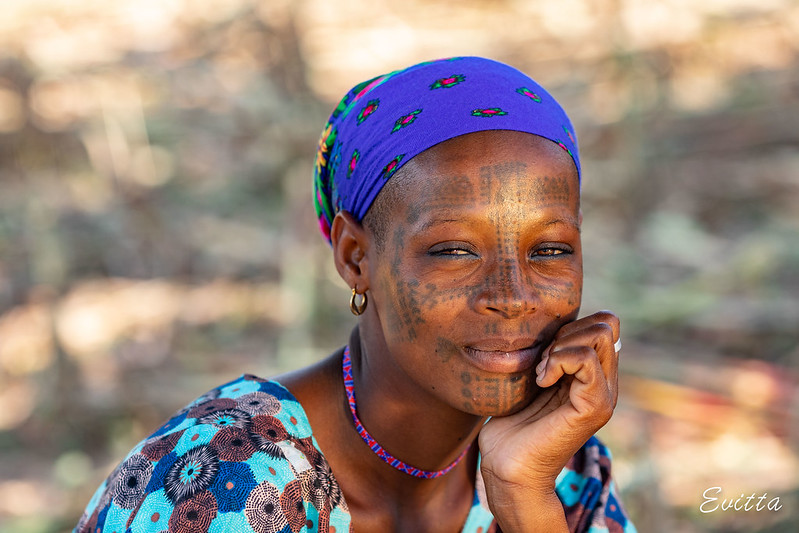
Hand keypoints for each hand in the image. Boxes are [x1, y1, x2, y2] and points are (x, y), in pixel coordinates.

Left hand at [477, 311, 619, 530]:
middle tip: (542, 362)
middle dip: (566, 331)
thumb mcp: (532, 375)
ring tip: (541, 374)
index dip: (572, 325)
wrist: (507, 465)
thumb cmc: (511, 421)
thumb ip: (550, 352)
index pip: (605, 323)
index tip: (543, 351)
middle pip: (607, 324)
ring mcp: (604, 396)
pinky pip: (586, 359)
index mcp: (594, 375)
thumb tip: (552, 323)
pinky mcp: (594, 407)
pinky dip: (558, 360)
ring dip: (560, 346)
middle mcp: (606, 384)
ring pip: (600, 334)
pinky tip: (541, 381)